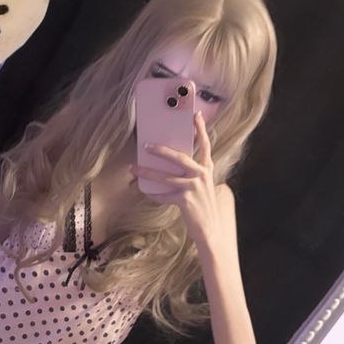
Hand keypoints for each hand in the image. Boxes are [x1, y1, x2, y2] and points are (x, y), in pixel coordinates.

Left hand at [131, 112, 221, 247]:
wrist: (209, 228)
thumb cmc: (202, 206)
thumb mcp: (200, 186)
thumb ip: (190, 174)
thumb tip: (169, 166)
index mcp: (207, 168)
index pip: (205, 144)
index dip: (200, 129)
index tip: (195, 115)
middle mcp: (202, 175)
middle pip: (179, 157)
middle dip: (161, 151)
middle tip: (146, 145)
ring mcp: (194, 187)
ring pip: (166, 177)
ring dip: (148, 172)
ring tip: (134, 168)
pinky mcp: (185, 199)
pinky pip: (164, 195)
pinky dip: (154, 194)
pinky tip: (145, 192)